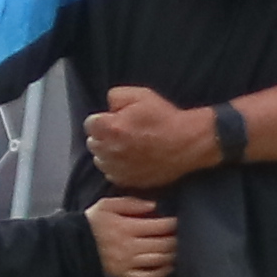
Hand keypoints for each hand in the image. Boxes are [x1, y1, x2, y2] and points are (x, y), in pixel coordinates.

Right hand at [83, 192, 179, 276]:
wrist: (74, 246)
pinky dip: (161, 272)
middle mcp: (130, 247)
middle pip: (163, 244)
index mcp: (127, 227)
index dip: (174, 223)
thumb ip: (131, 203)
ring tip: (180, 249)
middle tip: (184, 234)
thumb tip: (154, 205)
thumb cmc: (93, 222)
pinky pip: (147, 276)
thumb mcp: (108, 205)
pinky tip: (169, 266)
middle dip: (177, 239)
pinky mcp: (125, 274)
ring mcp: (128, 263)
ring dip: (173, 255)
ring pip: (158, 260)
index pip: (159, 226)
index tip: (180, 220)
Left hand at [85, 84, 219, 191]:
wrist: (186, 144)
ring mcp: (118, 168)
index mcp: (110, 128)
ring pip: (100, 160)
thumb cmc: (165, 119)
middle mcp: (110, 151)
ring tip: (127, 146)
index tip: (113, 119)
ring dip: (108, 153)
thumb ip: (116, 97)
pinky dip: (117, 167)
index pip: (89, 124)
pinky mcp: (127, 181)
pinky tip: (132, 159)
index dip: (102, 119)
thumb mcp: (141, 95)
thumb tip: (108, 108)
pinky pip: (112, 174)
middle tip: (122, 132)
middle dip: (103, 136)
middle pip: (93, 143)